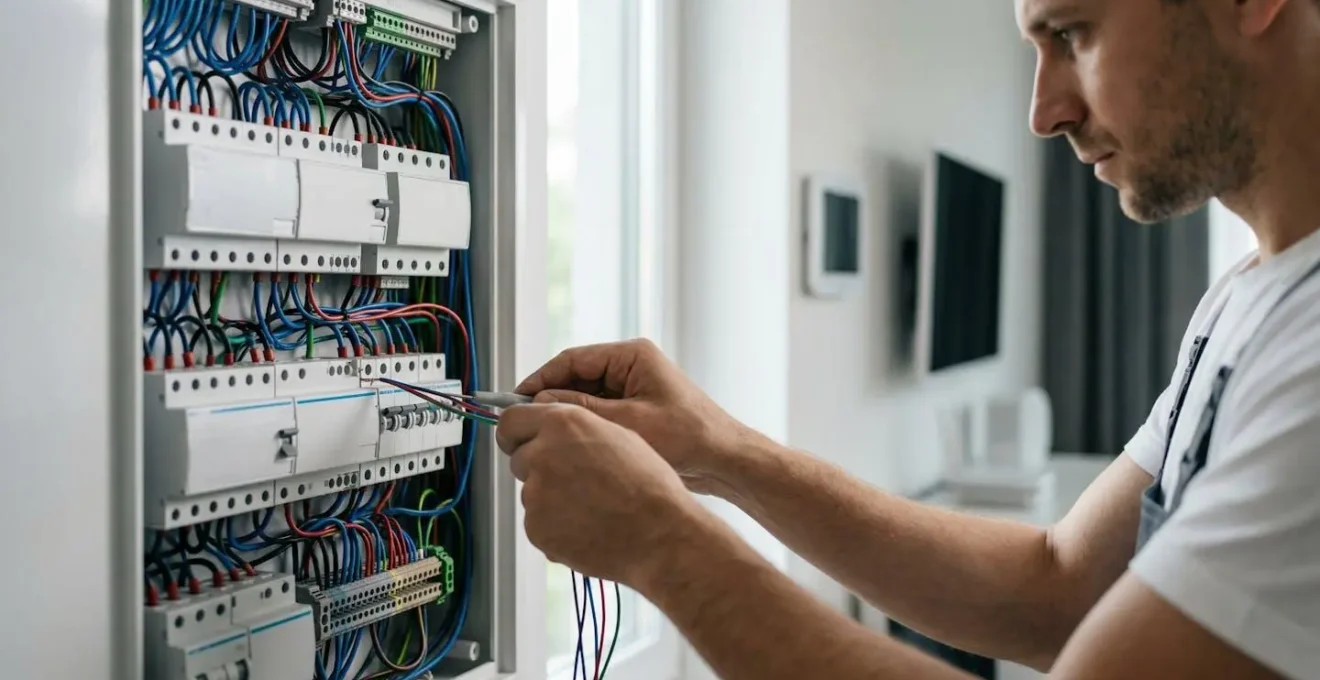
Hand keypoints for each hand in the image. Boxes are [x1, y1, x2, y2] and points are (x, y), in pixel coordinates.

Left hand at [496, 402, 699, 584]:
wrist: (660, 534)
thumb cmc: (648, 486)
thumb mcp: (617, 434)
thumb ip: (575, 428)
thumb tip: (553, 431)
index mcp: (562, 424)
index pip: (510, 421)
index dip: (517, 433)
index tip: (520, 441)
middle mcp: (542, 454)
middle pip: (519, 458)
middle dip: (538, 467)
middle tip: (573, 479)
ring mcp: (536, 494)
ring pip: (531, 492)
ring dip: (551, 498)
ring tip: (590, 506)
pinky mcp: (536, 528)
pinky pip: (538, 522)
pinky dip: (555, 525)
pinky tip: (587, 525)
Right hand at [514, 338, 759, 495]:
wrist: (725, 461)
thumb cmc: (689, 438)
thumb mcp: (628, 423)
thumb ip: (582, 410)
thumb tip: (541, 402)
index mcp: (633, 356)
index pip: (573, 359)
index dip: (541, 379)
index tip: (517, 398)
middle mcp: (633, 366)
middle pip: (576, 377)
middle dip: (551, 399)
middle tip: (525, 421)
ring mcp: (635, 387)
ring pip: (586, 397)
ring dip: (567, 415)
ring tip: (544, 436)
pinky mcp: (637, 409)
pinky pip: (600, 412)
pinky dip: (584, 425)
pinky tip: (569, 444)